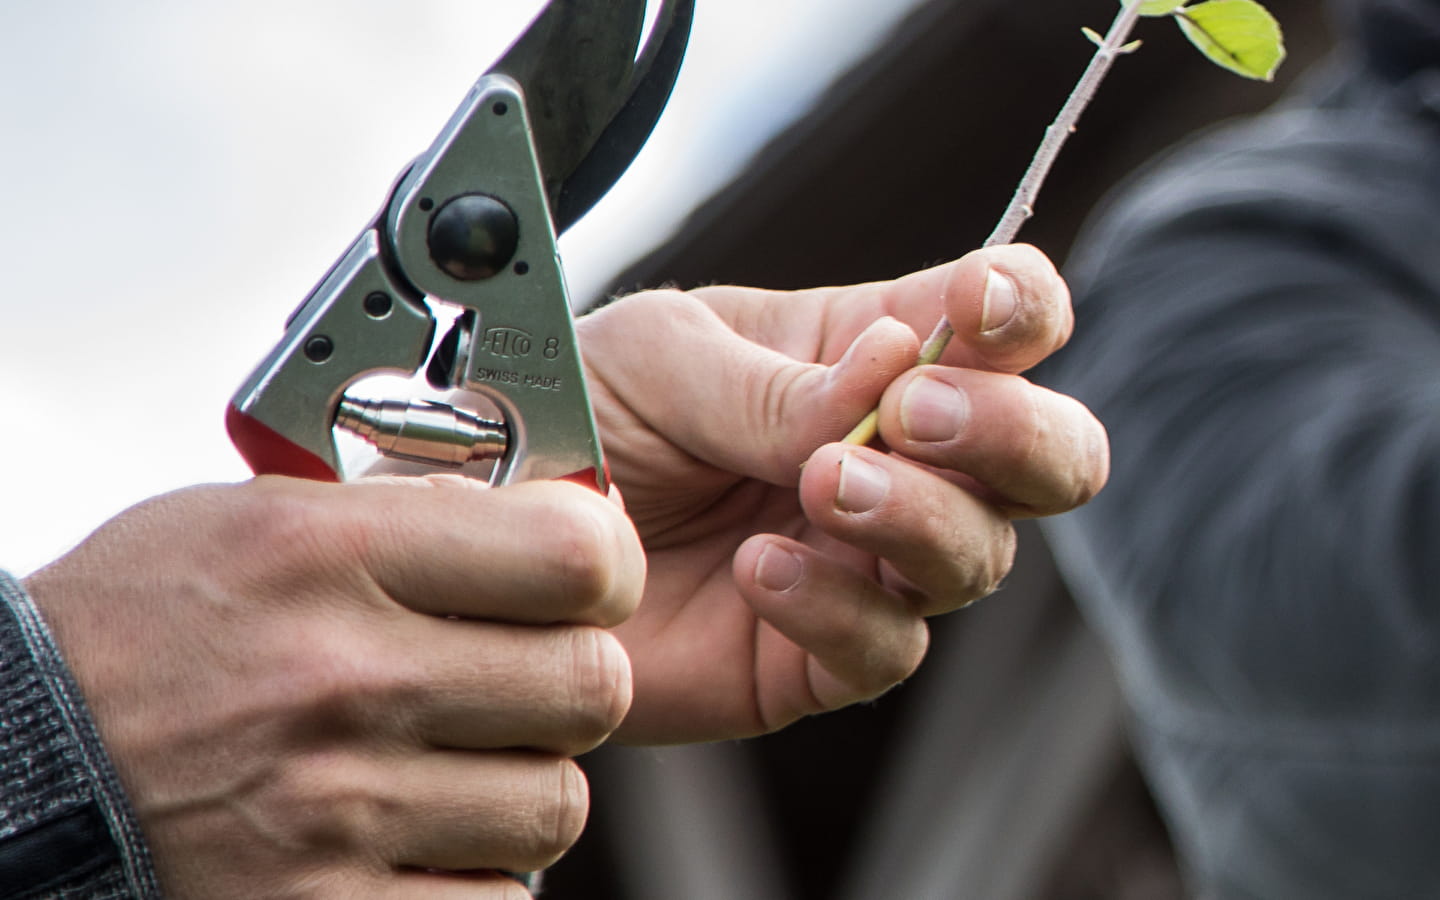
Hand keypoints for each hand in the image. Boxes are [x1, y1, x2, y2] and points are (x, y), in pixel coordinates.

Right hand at [25, 475, 643, 897]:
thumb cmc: (139, 631)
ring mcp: (338, 809)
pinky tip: (419, 832)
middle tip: (528, 675)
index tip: (590, 578)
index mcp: (330, 554)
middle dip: (574, 679)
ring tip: (455, 759)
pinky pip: (497, 898)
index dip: (606, 567)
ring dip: (527, 783)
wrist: (24, 764)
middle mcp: (343, 679)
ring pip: (556, 803)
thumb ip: (407, 513)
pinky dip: (478, 871)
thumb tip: (545, 514)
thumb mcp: (257, 518)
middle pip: (592, 686)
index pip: (573, 554)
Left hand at [578, 243, 1107, 743]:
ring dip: (920, 516)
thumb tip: (898, 370)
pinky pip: (885, 646)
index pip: (1006, 321)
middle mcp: (895, 462)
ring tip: (819, 485)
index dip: (1024, 310)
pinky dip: (837, 606)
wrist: (496, 533)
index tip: (980, 308)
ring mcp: (866, 562)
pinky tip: (758, 568)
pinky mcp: (819, 657)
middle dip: (1012, 432)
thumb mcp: (664, 358)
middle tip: (911, 415)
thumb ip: (781, 381)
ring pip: (980, 556)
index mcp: (867, 356)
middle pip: (1049, 455)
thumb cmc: (584, 415)